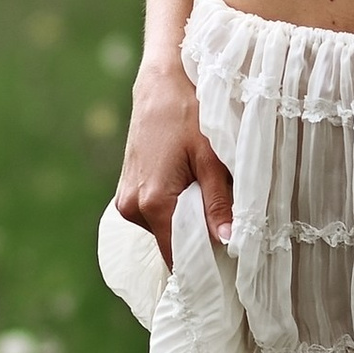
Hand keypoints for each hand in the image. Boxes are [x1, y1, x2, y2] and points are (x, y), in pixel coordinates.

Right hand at [114, 55, 233, 261]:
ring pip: (163, 228)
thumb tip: (228, 242)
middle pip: (170, 243)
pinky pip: (154, 213)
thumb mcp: (213, 158)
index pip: (177, 257)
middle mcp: (132, 207)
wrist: (162, 79)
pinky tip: (189, 185)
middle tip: (226, 225)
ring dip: (185, 220)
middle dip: (197, 240)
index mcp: (153, 202)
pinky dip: (174, 208)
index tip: (226, 272)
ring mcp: (125, 199)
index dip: (202, 266)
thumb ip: (219, 203)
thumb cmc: (190, 112)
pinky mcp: (126, 188)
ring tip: (206, 193)